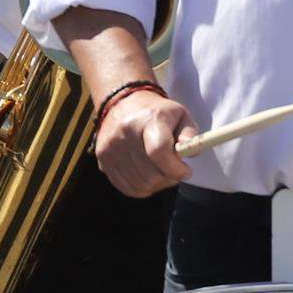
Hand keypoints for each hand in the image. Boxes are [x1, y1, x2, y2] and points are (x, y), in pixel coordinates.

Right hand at [93, 84, 194, 198]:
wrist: (123, 103)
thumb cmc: (157, 113)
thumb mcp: (180, 115)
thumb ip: (190, 135)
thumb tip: (190, 154)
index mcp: (148, 119)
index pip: (159, 151)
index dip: (176, 168)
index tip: (186, 170)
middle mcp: (125, 133)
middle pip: (150, 173)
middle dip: (169, 179)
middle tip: (175, 172)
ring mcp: (111, 147)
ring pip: (140, 185)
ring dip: (156, 185)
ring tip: (162, 173)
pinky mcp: (102, 158)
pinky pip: (126, 188)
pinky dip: (141, 189)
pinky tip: (148, 178)